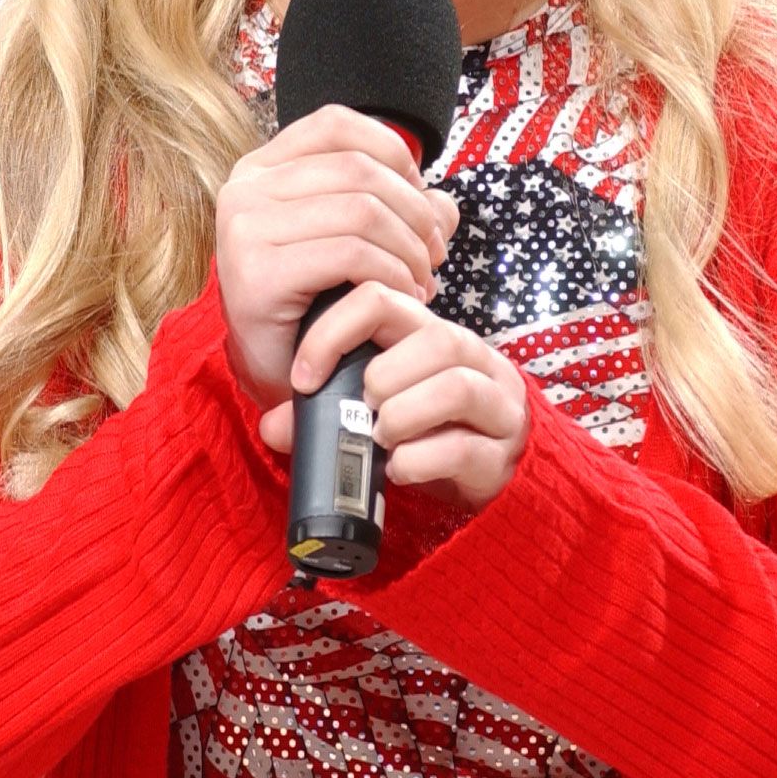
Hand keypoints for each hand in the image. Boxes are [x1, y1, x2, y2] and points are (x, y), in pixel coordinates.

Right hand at [214, 103, 458, 408]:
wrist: (274, 371)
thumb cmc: (315, 302)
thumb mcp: (358, 244)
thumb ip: (402, 214)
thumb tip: (444, 202)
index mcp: (262, 168)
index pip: (337, 125)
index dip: (392, 153)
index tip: (418, 199)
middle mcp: (245, 189)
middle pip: (360, 170)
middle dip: (415, 212)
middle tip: (434, 255)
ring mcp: (245, 228)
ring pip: (362, 211)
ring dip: (409, 249)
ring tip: (421, 282)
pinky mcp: (257, 272)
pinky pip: (351, 255)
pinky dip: (392, 274)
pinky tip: (402, 298)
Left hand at [258, 280, 530, 516]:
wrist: (485, 478)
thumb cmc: (423, 432)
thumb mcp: (371, 411)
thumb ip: (323, 414)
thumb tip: (274, 426)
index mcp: (429, 335)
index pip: (384, 300)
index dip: (337, 330)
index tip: (305, 377)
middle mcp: (473, 359)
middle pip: (437, 339)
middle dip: (384, 377)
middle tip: (363, 409)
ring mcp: (496, 404)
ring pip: (457, 387)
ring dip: (404, 414)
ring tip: (382, 437)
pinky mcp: (502, 452)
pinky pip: (465, 448)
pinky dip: (420, 460)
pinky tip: (400, 468)